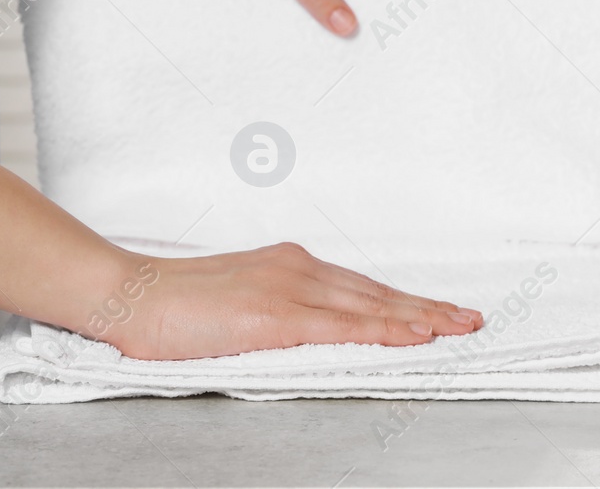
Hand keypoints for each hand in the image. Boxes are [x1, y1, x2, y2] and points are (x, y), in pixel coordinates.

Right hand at [0, 126, 480, 363]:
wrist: (130, 295)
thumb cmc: (174, 305)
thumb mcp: (239, 302)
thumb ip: (279, 311)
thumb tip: (314, 331)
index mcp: (289, 266)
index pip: (360, 288)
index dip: (403, 301)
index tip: (439, 311)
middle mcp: (298, 269)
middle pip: (375, 292)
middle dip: (426, 307)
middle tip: (470, 318)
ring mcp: (289, 289)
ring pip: (369, 306)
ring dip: (418, 317)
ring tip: (457, 327)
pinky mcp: (276, 313)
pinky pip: (342, 324)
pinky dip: (383, 328)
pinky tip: (411, 333)